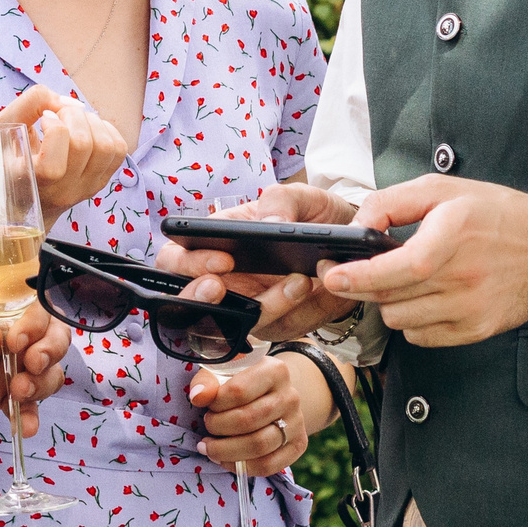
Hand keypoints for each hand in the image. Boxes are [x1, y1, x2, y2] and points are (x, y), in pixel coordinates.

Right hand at [0, 85, 127, 225]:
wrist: (23, 202)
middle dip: (72, 115)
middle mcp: (61, 191)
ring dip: (91, 121)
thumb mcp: (6, 129)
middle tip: (58, 115)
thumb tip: (69, 103)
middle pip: (83, 144)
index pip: (53, 164)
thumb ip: (30, 104)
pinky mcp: (100, 182)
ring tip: (74, 121)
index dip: (53, 128)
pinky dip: (106, 129)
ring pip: (106, 146)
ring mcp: (85, 189)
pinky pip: (119, 149)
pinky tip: (88, 129)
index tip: (44, 119)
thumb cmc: (11, 158)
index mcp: (31, 182)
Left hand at [0, 256, 71, 427]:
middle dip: (51, 352)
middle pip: (55, 340)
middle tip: (32, 363)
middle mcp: (20, 332)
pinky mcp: (1, 393)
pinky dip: (28, 418)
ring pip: (48, 375)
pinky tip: (26, 427)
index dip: (36, 324)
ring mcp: (14, 364)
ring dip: (41, 384)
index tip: (16, 338)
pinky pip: (24, 407)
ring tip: (18, 391)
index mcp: (12, 302)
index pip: (40, 309)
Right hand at [152, 182, 360, 341]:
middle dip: (198, 300)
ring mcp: (245, 307)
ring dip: (266, 305)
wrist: (353, 246)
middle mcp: (223, 280)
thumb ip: (280, 200)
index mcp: (213, 244)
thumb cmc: (314, 217)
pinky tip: (311, 289)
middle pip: (186, 305)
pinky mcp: (274, 325)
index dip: (187, 265)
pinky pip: (275, 329)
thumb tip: (268, 223)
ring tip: (299, 279)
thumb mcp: (301, 197)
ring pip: (234, 324)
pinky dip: (292, 312)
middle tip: (220, 286)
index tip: (221, 259)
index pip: (174, 260)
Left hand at [188, 349, 321, 475]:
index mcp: (274, 370)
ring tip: (209, 447)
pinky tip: (226, 460)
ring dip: (226, 451)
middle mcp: (291, 396)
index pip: (239, 391)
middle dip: (218, 427)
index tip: (207, 405)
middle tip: (207, 426)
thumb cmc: (241, 383)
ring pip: (259, 446)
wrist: (272, 395)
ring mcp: (297, 422)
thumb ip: (208, 381)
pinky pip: (269, 465)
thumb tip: (198, 396)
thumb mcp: (223, 373)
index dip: (216, 403)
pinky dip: (241, 467)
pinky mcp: (297, 445)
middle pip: (248, 420)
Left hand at [316, 176, 527, 346]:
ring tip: (403, 281)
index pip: (397, 268)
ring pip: (399, 320)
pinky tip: (425, 297)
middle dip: (363, 286)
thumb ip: (393, 201)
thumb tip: (358, 224)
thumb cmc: (495, 214)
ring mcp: (470, 308)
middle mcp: (463, 277)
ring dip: (388, 303)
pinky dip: (412, 320)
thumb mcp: (443, 189)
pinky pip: (421, 336)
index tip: (333, 275)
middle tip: (353, 272)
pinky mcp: (475, 330)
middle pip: (389, 297)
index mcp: (453, 234)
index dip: (359, 276)